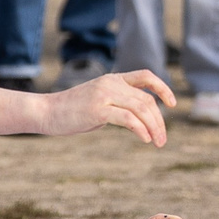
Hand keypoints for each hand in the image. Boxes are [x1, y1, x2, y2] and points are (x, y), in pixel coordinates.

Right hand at [40, 69, 177, 146]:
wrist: (46, 112)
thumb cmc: (72, 111)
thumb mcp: (99, 101)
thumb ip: (118, 103)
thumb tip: (138, 117)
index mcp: (113, 79)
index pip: (146, 76)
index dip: (163, 88)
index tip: (172, 104)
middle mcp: (111, 83)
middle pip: (146, 99)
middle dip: (159, 120)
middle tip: (163, 138)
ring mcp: (104, 95)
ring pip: (141, 108)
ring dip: (154, 127)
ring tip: (158, 142)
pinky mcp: (98, 109)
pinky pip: (128, 118)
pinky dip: (141, 129)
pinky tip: (145, 139)